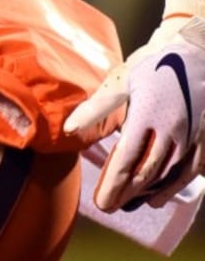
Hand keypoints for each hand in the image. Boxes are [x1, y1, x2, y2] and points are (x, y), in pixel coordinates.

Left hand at [65, 16, 204, 211]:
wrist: (193, 53)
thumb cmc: (150, 65)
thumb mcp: (119, 81)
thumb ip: (96, 108)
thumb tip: (70, 130)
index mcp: (147, 118)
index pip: (127, 160)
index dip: (114, 184)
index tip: (101, 202)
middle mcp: (171, 132)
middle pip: (147, 172)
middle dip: (126, 193)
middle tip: (109, 207)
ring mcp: (190, 138)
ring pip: (168, 175)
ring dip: (147, 193)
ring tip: (128, 205)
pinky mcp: (202, 139)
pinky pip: (189, 171)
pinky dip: (173, 187)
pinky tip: (158, 197)